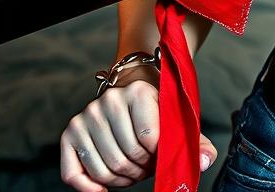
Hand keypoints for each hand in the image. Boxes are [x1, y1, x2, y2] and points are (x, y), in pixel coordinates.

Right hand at [60, 71, 217, 190]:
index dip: (158, 157)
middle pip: (126, 156)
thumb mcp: (177, 118)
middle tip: (147, 169)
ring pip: (104, 169)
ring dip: (121, 181)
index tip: (161, 157)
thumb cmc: (156, 111)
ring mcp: (86, 117)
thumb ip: (196, 141)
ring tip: (133, 173)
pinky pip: (73, 174)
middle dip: (141, 171)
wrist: (130, 93)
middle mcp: (109, 101)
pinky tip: (103, 191)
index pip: (149, 138)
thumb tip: (205, 162)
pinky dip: (90, 188)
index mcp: (138, 92)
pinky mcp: (69, 134)